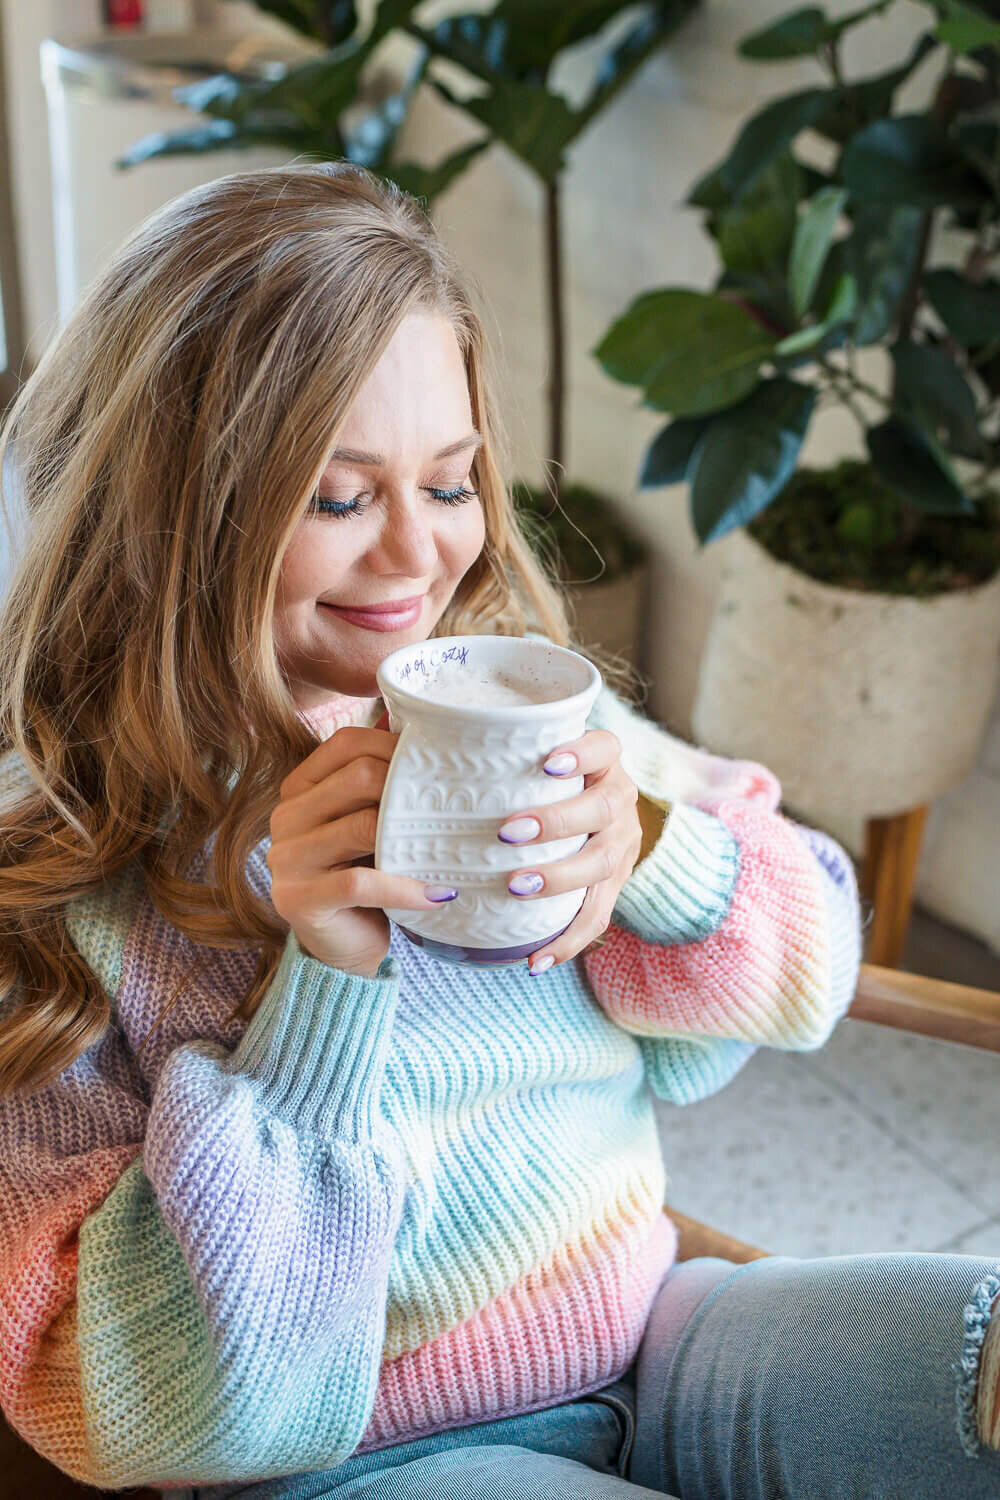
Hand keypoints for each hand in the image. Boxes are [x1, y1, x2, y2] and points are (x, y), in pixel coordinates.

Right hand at [267, 722, 458, 977]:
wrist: (343, 949)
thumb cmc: (365, 877)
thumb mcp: (369, 826)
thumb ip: (383, 788)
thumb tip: (441, 741)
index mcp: (299, 789)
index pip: (347, 744)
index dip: (396, 745)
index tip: (441, 761)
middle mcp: (284, 818)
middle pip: (358, 777)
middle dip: (410, 788)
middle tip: (453, 804)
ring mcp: (286, 860)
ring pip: (361, 826)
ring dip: (412, 836)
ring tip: (449, 846)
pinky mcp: (299, 900)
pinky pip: (361, 883)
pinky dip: (406, 888)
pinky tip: (439, 894)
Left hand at [498, 730, 641, 974]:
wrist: (588, 818)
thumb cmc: (535, 781)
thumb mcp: (528, 757)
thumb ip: (492, 749)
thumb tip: (403, 729)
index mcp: (603, 762)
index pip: (605, 747)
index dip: (582, 753)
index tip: (547, 762)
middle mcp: (620, 800)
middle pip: (603, 808)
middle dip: (557, 821)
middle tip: (508, 832)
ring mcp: (622, 844)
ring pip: (603, 863)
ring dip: (559, 878)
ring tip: (515, 887)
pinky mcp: (614, 886)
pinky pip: (596, 917)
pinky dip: (566, 941)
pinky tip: (535, 961)